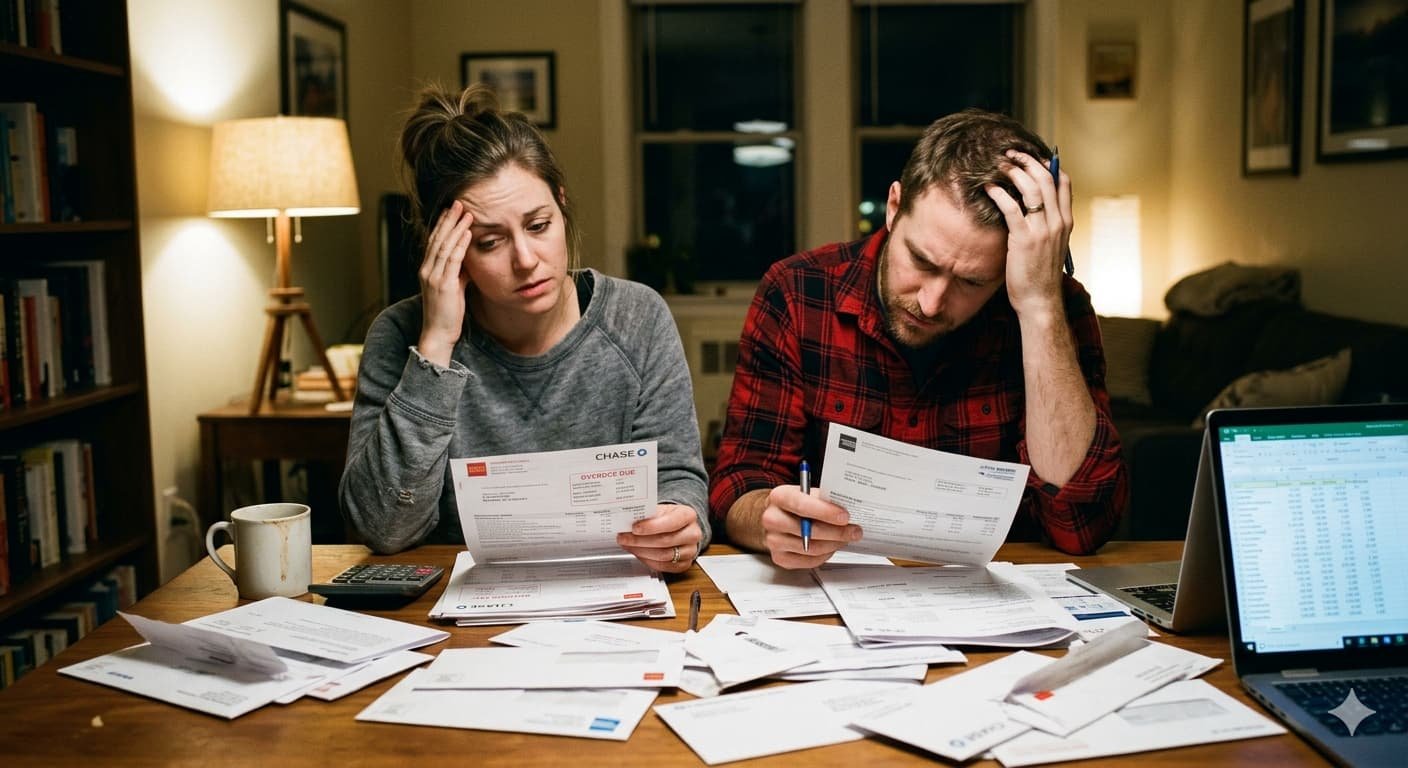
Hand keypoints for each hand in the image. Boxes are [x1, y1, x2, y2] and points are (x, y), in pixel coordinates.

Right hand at [417, 200, 474, 366]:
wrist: (439, 334)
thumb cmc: (447, 314)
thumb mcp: (453, 289)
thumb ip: (458, 273)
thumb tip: (468, 261)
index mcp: (427, 270)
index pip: (433, 242)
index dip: (442, 225)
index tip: (451, 211)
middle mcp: (427, 270)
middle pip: (437, 239)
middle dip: (448, 220)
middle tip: (458, 203)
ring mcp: (433, 277)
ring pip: (444, 246)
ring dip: (456, 227)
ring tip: (465, 212)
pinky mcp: (443, 285)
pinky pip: (452, 260)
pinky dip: (460, 244)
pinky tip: (467, 233)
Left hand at [617, 504, 702, 573]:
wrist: (678, 527)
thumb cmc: (668, 517)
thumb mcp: (660, 510)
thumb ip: (647, 514)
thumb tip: (628, 519)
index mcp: (688, 515)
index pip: (671, 523)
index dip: (651, 527)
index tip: (634, 528)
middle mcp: (693, 533)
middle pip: (665, 541)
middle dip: (640, 540)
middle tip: (623, 538)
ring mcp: (690, 551)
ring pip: (663, 556)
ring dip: (641, 551)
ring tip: (628, 546)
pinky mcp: (684, 564)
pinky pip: (664, 566)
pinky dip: (647, 560)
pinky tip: (638, 553)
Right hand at [760, 485, 862, 569]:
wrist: (777, 517)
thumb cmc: (796, 504)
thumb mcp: (808, 493)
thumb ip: (824, 499)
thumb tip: (850, 508)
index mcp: (779, 497)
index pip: (802, 506)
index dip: (826, 512)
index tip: (845, 517)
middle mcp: (772, 519)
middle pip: (809, 531)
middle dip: (837, 532)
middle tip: (855, 531)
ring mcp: (774, 541)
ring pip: (812, 548)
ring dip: (834, 544)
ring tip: (846, 538)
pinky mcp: (779, 558)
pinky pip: (809, 561)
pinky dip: (825, 554)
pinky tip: (832, 546)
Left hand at [985, 150, 1071, 318]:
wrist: (1039, 300)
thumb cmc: (1040, 274)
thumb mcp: (1051, 245)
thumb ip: (1046, 224)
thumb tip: (1032, 206)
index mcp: (1066, 221)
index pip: (1064, 182)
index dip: (1048, 165)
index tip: (1032, 157)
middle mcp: (1057, 222)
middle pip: (1047, 179)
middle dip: (1028, 161)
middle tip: (1010, 154)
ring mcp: (1042, 230)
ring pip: (1031, 188)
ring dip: (1014, 172)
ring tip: (999, 166)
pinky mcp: (1024, 239)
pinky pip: (1012, 207)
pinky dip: (999, 193)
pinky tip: (988, 187)